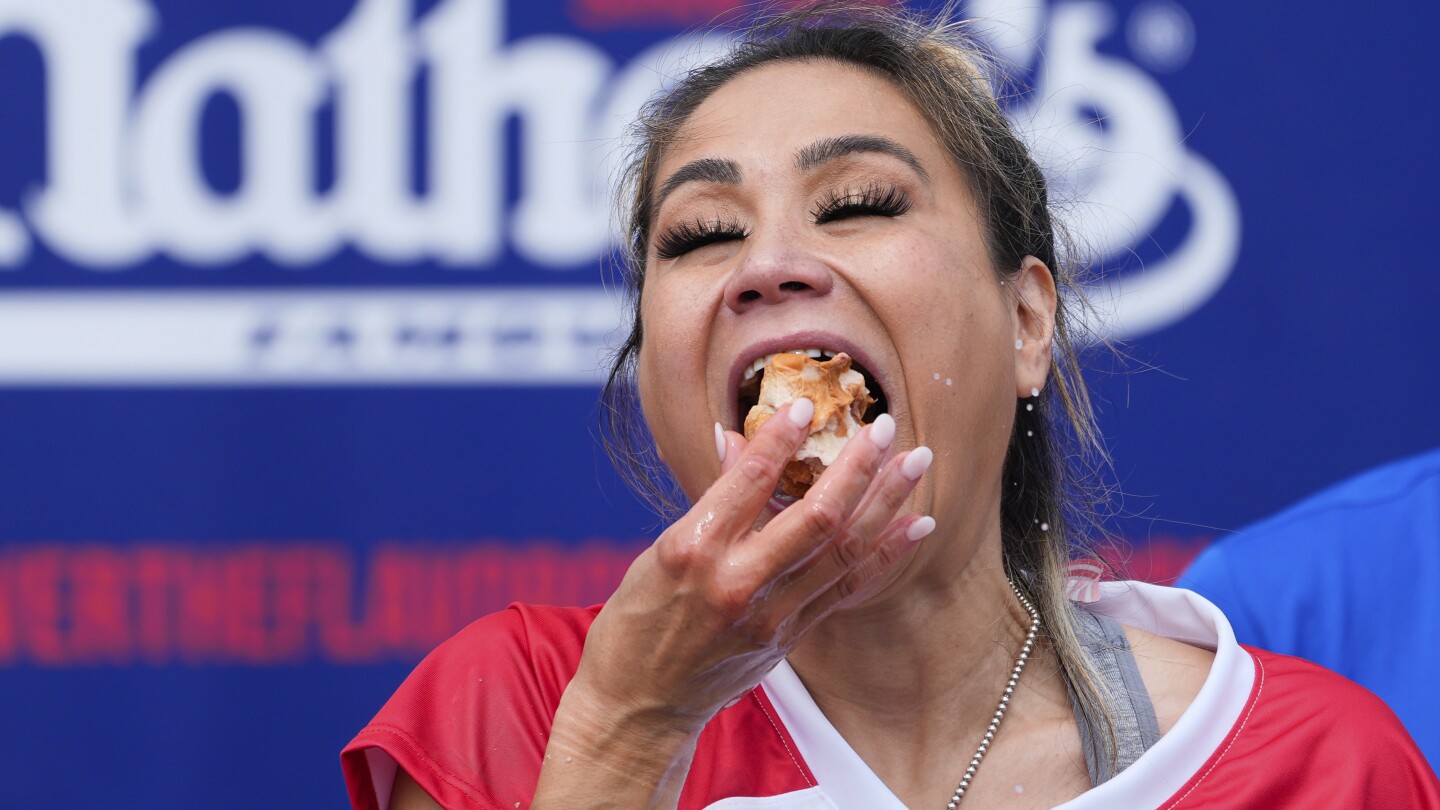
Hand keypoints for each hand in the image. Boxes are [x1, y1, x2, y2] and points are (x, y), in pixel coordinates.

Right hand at [568, 400, 933, 737]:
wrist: (639, 706)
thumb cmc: (637, 622)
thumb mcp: (656, 551)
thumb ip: (709, 499)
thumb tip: (736, 440)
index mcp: (695, 548)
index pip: (751, 478)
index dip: (783, 437)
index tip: (807, 403)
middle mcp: (738, 582)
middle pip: (815, 516)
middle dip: (857, 466)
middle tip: (884, 424)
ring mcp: (770, 614)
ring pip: (843, 550)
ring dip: (886, 501)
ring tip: (917, 460)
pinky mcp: (790, 636)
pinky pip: (848, 586)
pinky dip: (885, 553)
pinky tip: (915, 523)